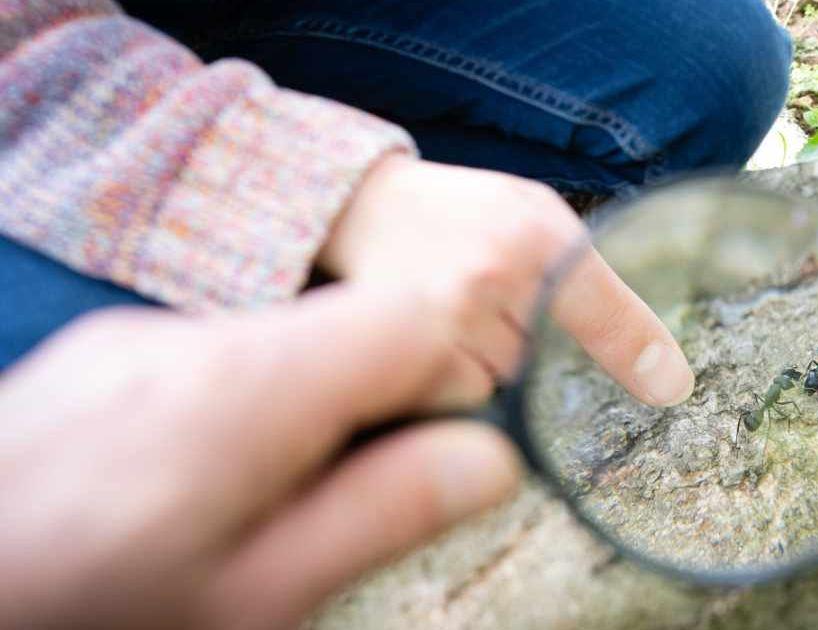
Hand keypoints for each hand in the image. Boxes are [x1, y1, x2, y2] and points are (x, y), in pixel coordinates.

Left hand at [0, 287, 520, 629]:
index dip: (458, 376)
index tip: (445, 449)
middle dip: (379, 406)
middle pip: (349, 329)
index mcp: (245, 388)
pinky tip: (189, 489)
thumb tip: (489, 457)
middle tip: (341, 506)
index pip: (415, 318)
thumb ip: (378, 516)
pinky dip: (239, 413)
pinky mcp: (99, 359)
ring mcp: (133, 341)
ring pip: (282, 347)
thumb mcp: (253, 598)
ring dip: (306, 415)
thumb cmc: (81, 614)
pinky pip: (211, 362)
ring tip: (251, 513)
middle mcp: (188, 338)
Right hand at [318, 157, 693, 407]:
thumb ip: (584, 271)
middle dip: (524, 347)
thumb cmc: (460, 211)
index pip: (602, 307)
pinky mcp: (404, 349)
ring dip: (484, 364)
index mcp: (536, 232)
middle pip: (542, 362)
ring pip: (498, 383)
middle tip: (486, 303)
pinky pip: (454, 395)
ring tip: (455, 315)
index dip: (636, 349)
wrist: (361, 203)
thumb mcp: (532, 214)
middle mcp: (496, 274)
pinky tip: (430, 337)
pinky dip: (449, 379)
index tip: (671, 387)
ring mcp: (447, 315)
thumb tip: (650, 355)